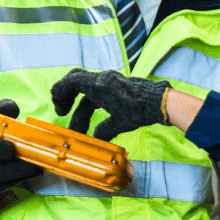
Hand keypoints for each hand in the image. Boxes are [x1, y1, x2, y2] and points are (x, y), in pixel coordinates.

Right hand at [49, 68, 169, 142]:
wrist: (161, 102)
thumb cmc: (141, 111)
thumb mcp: (119, 123)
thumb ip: (102, 131)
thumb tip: (93, 140)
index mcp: (99, 86)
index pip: (72, 81)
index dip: (60, 91)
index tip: (58, 106)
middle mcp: (103, 79)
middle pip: (76, 79)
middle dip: (66, 95)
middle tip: (62, 111)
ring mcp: (110, 80)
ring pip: (86, 85)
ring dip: (78, 102)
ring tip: (77, 123)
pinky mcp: (117, 84)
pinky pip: (96, 88)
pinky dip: (89, 100)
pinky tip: (92, 115)